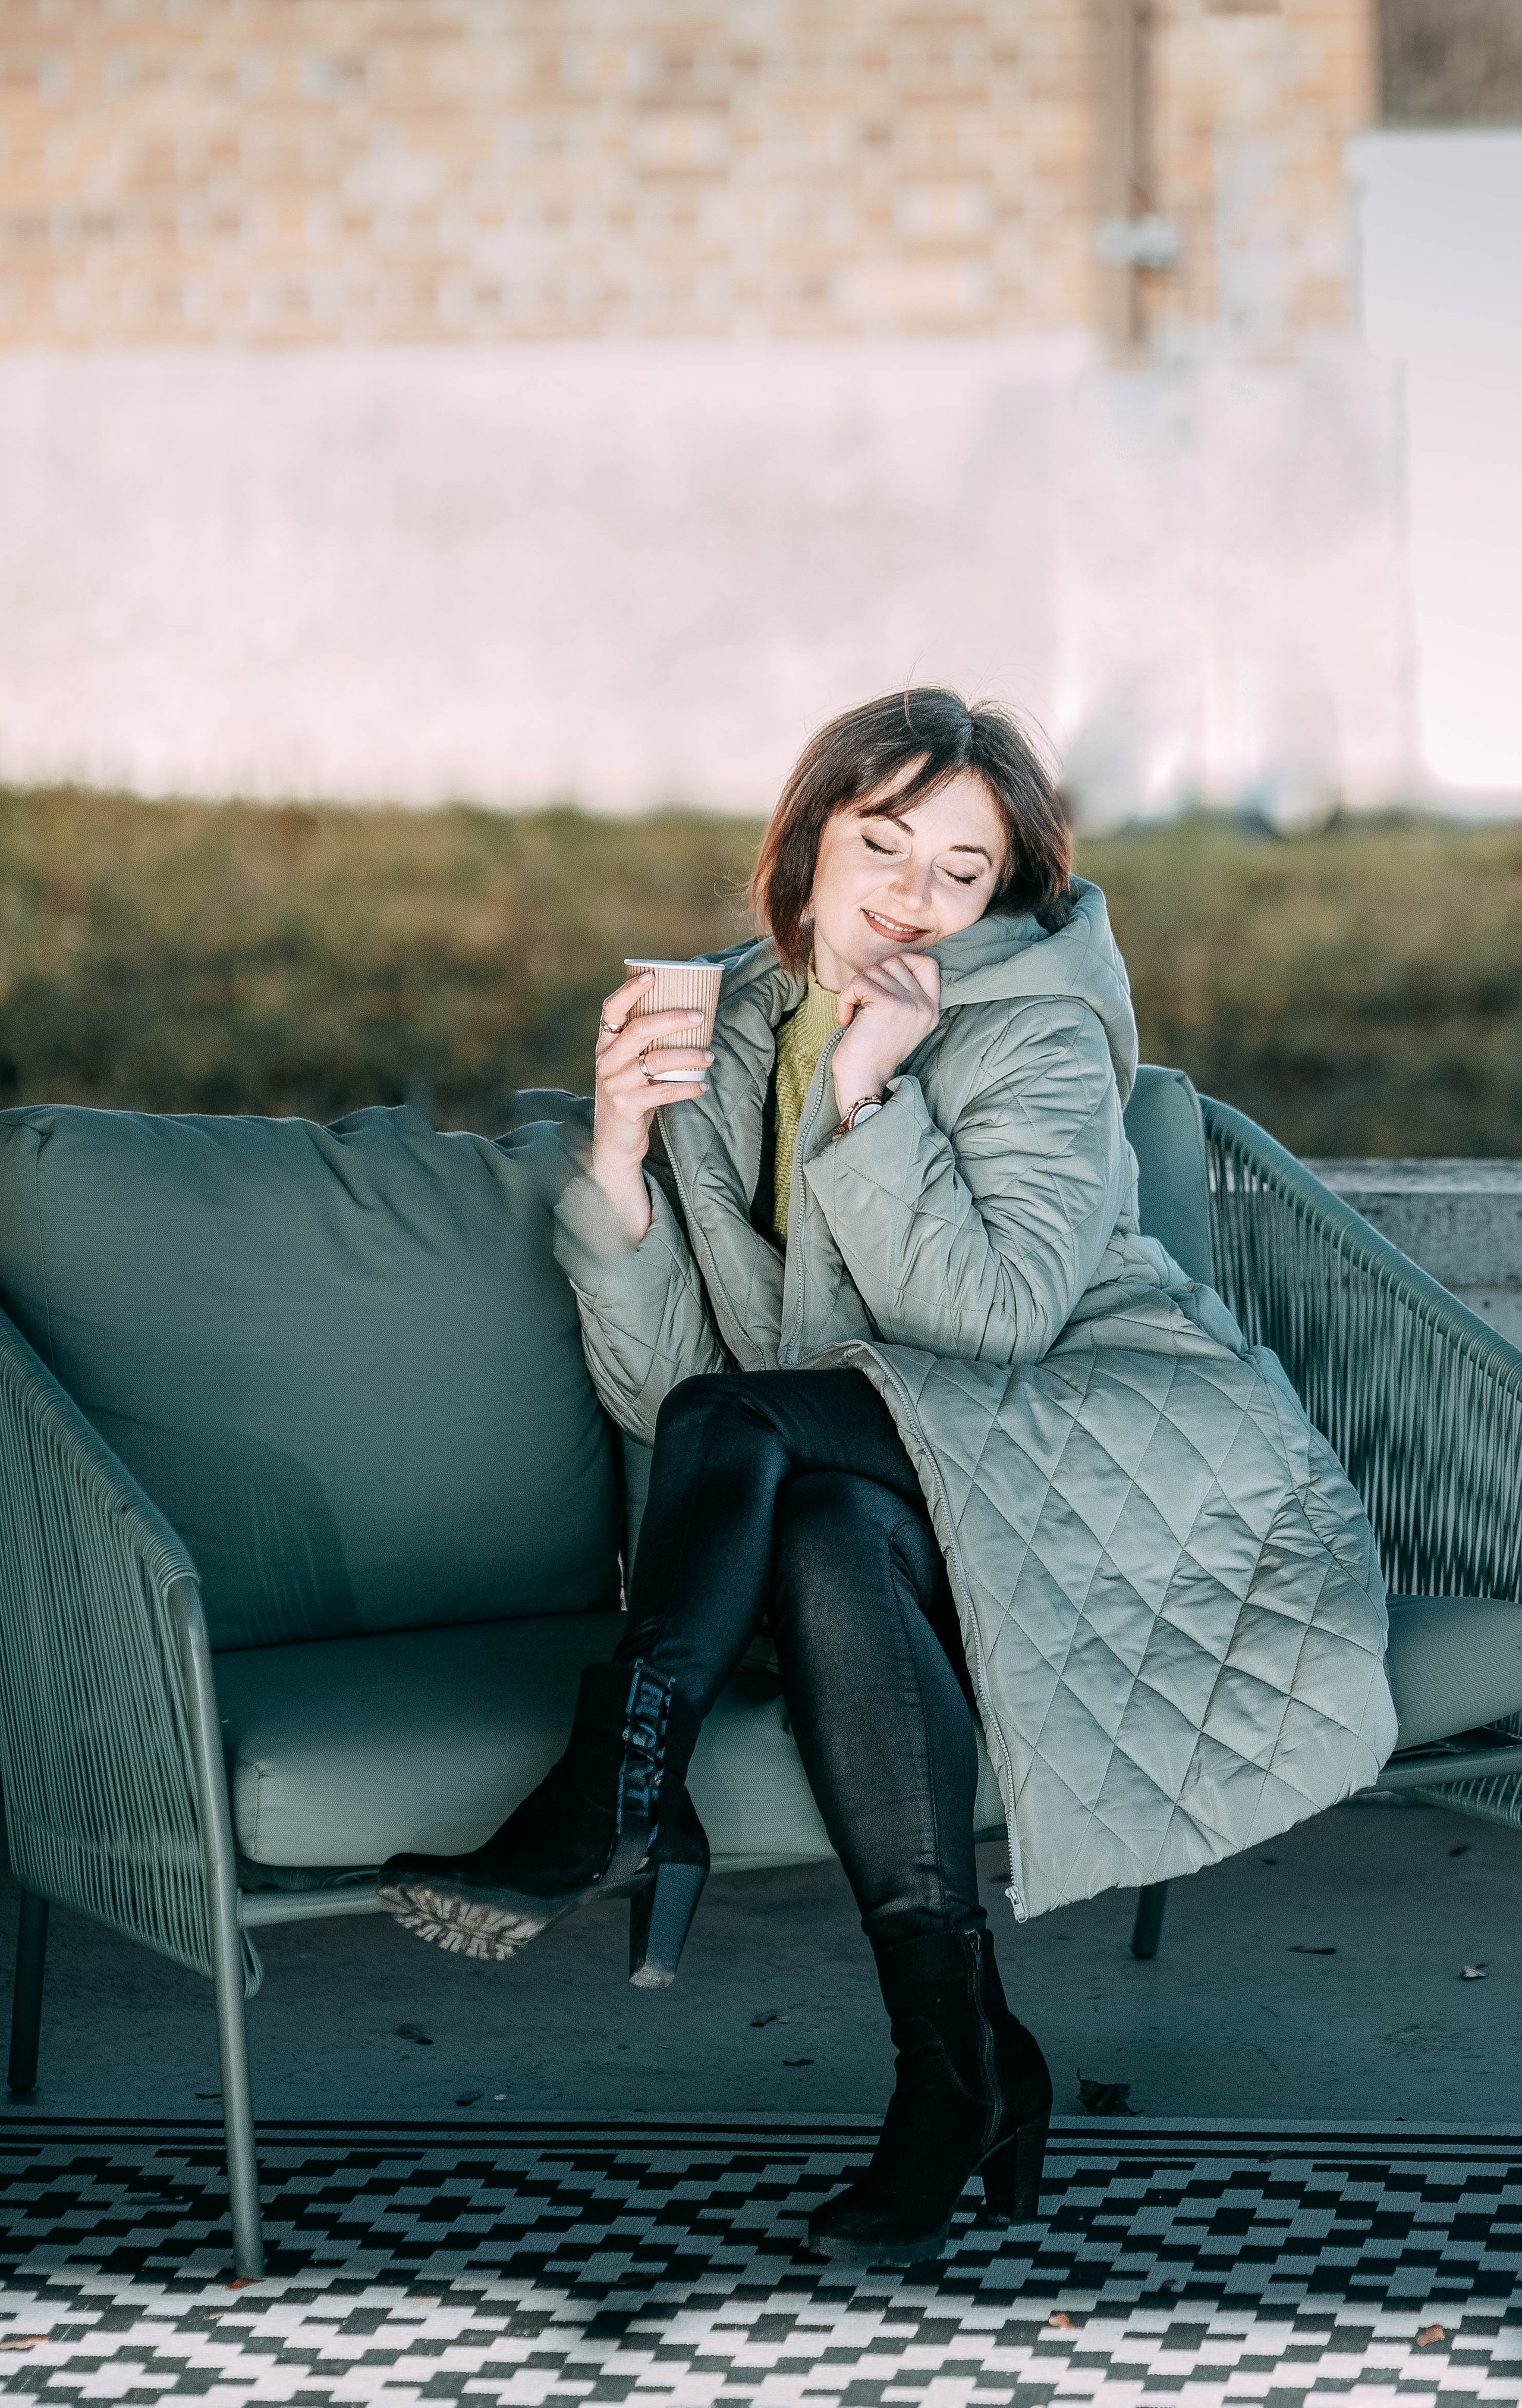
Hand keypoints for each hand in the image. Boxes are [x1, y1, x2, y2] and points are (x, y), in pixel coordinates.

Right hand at [590, 971, 712, 1239]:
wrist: (614, 1141)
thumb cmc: (630, 1093)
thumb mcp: (628, 1065)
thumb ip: (644, 1043)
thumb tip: (689, 1014)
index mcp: (605, 1044)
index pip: (611, 1009)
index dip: (629, 990)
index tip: (652, 975)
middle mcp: (606, 1061)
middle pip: (640, 1029)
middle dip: (673, 1019)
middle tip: (700, 1016)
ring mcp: (615, 1084)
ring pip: (656, 1060)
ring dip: (689, 1055)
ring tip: (710, 1055)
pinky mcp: (627, 1107)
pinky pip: (664, 1092)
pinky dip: (688, 1088)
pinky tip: (703, 1086)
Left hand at [831, 953, 939, 1118]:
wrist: (864, 1081)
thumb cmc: (872, 1052)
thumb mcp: (900, 1022)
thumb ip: (903, 994)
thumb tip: (885, 965)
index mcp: (931, 1009)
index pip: (928, 964)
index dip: (903, 962)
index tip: (883, 982)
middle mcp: (924, 1006)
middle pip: (895, 962)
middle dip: (871, 977)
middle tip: (862, 1002)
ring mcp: (907, 1004)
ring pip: (874, 970)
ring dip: (855, 989)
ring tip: (853, 1014)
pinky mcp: (886, 1004)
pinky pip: (858, 982)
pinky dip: (844, 998)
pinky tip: (845, 1019)